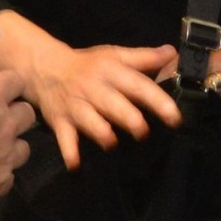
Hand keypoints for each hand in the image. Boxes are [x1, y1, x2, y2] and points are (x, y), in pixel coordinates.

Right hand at [0, 13, 177, 168]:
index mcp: (111, 71)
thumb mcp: (115, 55)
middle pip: (116, 106)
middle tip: (143, 133)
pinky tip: (76, 165)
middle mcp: (94, 89)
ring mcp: (76, 107)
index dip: (158, 101)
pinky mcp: (60, 122)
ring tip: (112, 143)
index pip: (138, 85)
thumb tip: (173, 54)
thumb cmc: (89, 65)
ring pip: (91, 123)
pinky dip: (70, 153)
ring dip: (104, 136)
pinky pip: (65, 140)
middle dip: (132, 122)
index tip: (174, 118)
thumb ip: (145, 58)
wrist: (45, 68)